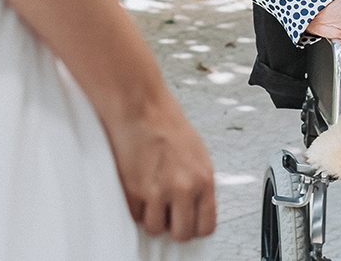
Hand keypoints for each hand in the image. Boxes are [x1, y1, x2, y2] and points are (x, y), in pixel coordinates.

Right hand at [102, 97, 217, 240]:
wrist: (140, 107)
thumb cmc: (166, 124)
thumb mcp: (196, 154)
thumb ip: (198, 183)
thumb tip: (197, 207)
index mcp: (204, 179)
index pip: (206, 226)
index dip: (195, 227)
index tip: (188, 222)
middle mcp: (184, 188)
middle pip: (182, 234)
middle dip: (173, 226)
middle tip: (166, 212)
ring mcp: (158, 191)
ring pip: (155, 229)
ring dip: (151, 216)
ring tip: (150, 195)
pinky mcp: (134, 190)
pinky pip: (135, 215)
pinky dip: (135, 206)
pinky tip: (137, 186)